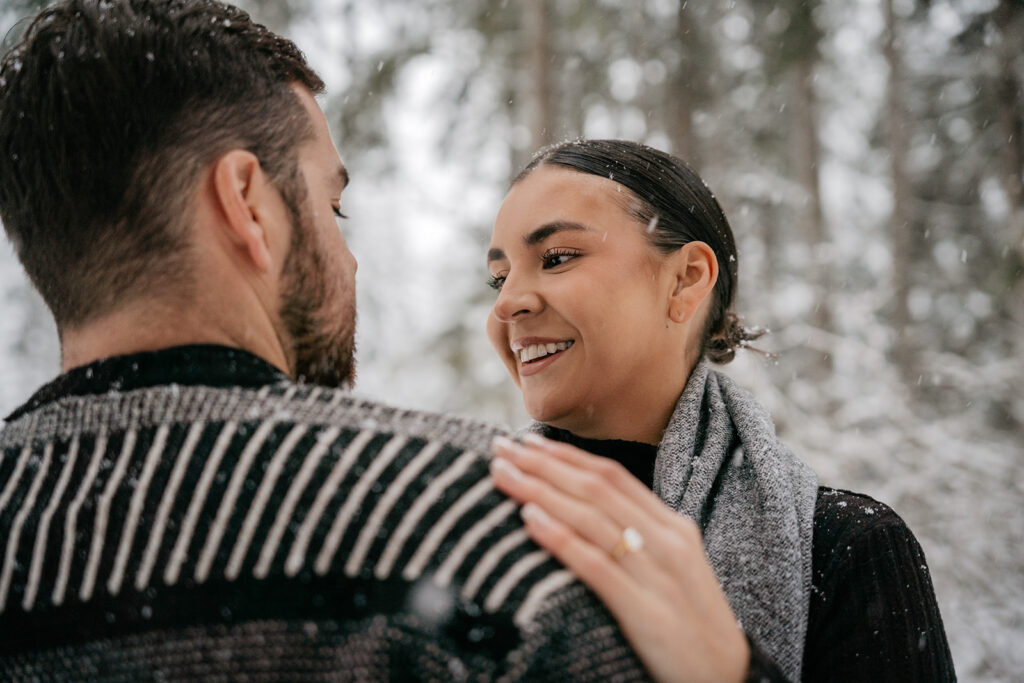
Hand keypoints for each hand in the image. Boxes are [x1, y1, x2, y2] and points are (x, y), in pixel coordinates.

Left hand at [490, 434, 749, 682]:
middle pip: (596, 488)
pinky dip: (561, 538)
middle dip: (544, 464)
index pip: (613, 475)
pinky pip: (597, 566)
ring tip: (504, 475)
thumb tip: (580, 512)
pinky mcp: (647, 611)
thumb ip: (635, 536)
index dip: (567, 455)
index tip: (527, 440)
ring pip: (591, 518)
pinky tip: (530, 521)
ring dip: (541, 491)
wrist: (726, 679)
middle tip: (501, 447)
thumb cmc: (688, 622)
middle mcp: (667, 541)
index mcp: (673, 526)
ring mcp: (658, 574)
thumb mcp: (670, 568)